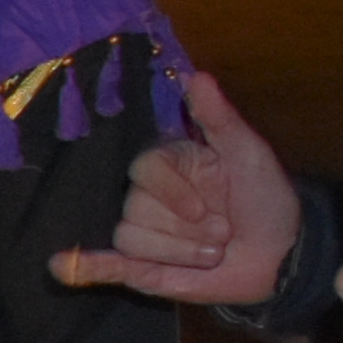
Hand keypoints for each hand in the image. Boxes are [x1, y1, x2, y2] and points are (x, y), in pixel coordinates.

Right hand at [53, 68, 297, 305]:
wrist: (282, 256)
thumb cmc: (266, 199)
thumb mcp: (247, 152)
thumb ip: (217, 116)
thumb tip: (193, 74)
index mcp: (172, 163)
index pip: (143, 168)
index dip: (170, 191)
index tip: (207, 207)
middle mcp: (152, 195)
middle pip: (136, 206)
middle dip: (185, 227)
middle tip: (222, 234)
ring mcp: (145, 231)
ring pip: (130, 237)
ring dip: (177, 251)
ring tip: (210, 254)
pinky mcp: (140, 267)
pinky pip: (105, 264)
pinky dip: (84, 266)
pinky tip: (60, 265)